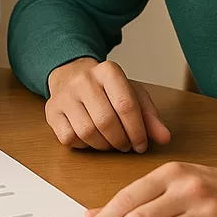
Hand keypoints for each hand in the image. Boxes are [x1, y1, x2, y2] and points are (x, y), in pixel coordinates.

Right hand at [46, 58, 170, 152]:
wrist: (71, 75)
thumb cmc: (106, 89)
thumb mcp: (132, 94)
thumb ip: (150, 116)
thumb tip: (164, 138)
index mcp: (108, 71)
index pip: (126, 105)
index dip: (137, 130)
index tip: (141, 144)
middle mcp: (84, 80)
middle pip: (106, 121)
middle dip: (120, 140)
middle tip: (125, 145)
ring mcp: (65, 95)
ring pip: (87, 132)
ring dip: (103, 145)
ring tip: (110, 143)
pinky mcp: (52, 111)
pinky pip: (69, 138)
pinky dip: (83, 145)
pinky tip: (90, 139)